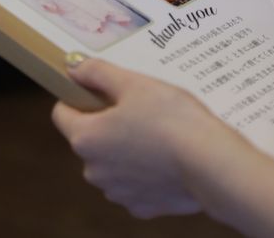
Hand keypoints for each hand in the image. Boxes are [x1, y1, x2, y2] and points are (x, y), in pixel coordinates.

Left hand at [52, 57, 239, 218]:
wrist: (211, 163)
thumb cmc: (171, 119)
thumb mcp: (133, 83)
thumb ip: (97, 72)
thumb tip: (73, 66)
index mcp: (86, 138)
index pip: (62, 113)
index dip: (78, 97)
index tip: (100, 91)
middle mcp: (94, 170)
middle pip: (89, 137)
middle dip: (107, 122)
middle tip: (137, 107)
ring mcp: (117, 192)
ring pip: (111, 161)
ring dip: (125, 147)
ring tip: (156, 131)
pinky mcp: (142, 207)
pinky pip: (134, 182)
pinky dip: (145, 170)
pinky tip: (166, 157)